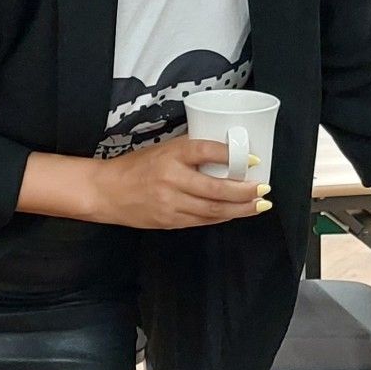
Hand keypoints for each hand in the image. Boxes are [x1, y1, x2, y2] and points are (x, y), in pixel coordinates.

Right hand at [86, 136, 266, 230]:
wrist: (106, 191)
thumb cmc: (136, 167)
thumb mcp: (163, 149)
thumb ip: (190, 150)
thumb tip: (225, 148)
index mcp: (171, 154)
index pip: (206, 151)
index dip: (232, 156)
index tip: (255, 160)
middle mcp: (171, 179)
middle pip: (216, 189)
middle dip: (246, 192)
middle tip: (264, 189)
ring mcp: (170, 203)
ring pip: (213, 210)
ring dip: (240, 209)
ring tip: (259, 204)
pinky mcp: (169, 221)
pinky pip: (202, 220)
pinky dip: (222, 217)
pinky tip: (235, 213)